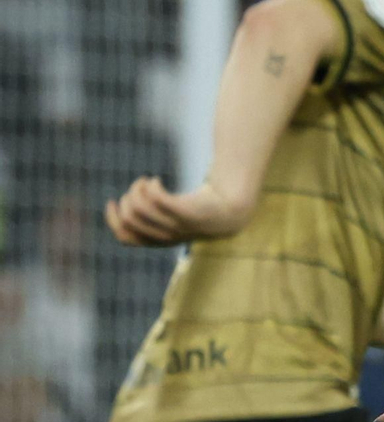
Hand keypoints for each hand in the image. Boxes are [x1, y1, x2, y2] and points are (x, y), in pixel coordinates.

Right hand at [105, 177, 249, 246]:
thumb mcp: (173, 218)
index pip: (125, 237)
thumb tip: (127, 206)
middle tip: (139, 187)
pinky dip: (150, 187)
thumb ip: (152, 217)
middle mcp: (166, 236)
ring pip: (139, 208)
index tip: (112, 201)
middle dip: (126, 199)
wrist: (231, 211)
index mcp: (159, 241)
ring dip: (137, 189)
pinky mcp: (187, 212)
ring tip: (147, 181)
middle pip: (129, 218)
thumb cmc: (199, 212)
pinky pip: (156, 199)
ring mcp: (176, 225)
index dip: (113, 219)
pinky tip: (156, 180)